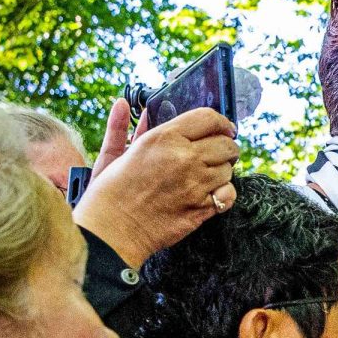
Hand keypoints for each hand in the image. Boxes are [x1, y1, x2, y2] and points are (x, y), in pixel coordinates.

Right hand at [74, 103, 235, 268]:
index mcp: (163, 138)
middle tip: (216, 154)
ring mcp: (196, 183)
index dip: (221, 123)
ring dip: (221, 171)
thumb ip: (120, 127)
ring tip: (205, 176)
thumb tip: (123, 105)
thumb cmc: (108, 193)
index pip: (209, 118)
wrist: (111, 231)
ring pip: (229, 169)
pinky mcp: (202, 207)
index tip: (223, 129)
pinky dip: (224, 194)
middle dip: (225, 148)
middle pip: (227, 144)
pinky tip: (210, 194)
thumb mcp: (111, 154)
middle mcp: (184, 157)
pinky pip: (229, 194)